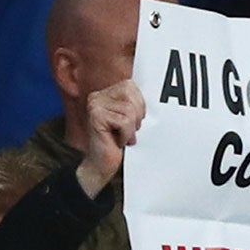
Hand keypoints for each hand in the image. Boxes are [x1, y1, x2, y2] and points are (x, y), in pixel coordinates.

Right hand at [75, 80, 146, 197]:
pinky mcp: (96, 116)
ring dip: (131, 128)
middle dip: (136, 116)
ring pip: (129, 110)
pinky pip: (124, 121)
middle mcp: (97, 96)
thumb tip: (155, 90)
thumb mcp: (131, 119)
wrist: (102, 164)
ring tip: (123, 137)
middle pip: (131, 95)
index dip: (139, 105)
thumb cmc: (119, 141)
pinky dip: (126, 135)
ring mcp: (95, 105)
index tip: (133, 121)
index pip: (131, 86)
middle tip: (128, 130)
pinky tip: (118, 141)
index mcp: (106, 93)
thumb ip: (136, 103)